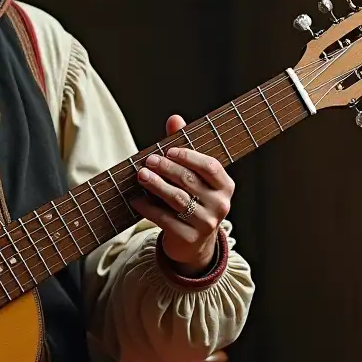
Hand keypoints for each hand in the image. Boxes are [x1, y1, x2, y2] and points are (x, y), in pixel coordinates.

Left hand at [131, 114, 234, 275]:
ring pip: (178, 199)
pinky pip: (165, 219)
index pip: (210, 166)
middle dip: (166, 168)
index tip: (168, 149)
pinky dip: (148, 208)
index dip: (188, 156)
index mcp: (225, 186)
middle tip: (148, 160)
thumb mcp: (191, 175)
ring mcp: (207, 223)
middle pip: (190, 181)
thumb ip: (183, 147)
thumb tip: (175, 119)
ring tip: (141, 175)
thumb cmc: (191, 199)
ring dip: (156, 185)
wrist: (192, 242)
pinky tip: (136, 200)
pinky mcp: (190, 238)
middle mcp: (221, 205)